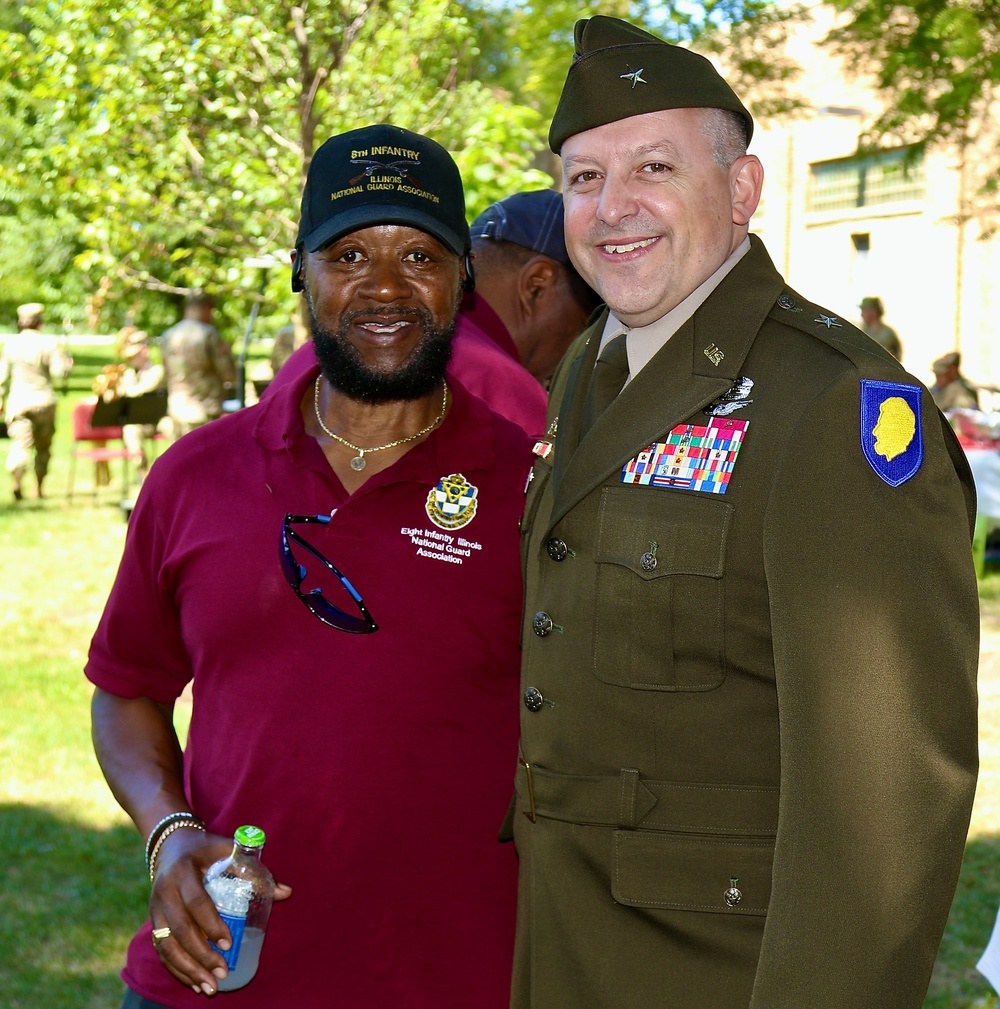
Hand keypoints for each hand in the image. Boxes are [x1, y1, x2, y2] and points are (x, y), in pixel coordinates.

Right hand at [149, 828, 291, 995]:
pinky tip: (193, 983)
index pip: (196, 902)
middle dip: (201, 955)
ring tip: (209, 987)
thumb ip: (254, 870)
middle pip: (180, 930)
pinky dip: (176, 970)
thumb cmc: (205, 848)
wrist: (169, 845)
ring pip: (167, 946)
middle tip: (222, 971)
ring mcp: (155, 909)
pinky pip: (161, 951)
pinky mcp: (153, 922)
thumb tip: (286, 892)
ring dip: (188, 970)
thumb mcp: (228, 850)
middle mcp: (164, 892)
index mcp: (183, 872)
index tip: (228, 943)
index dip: (211, 924)